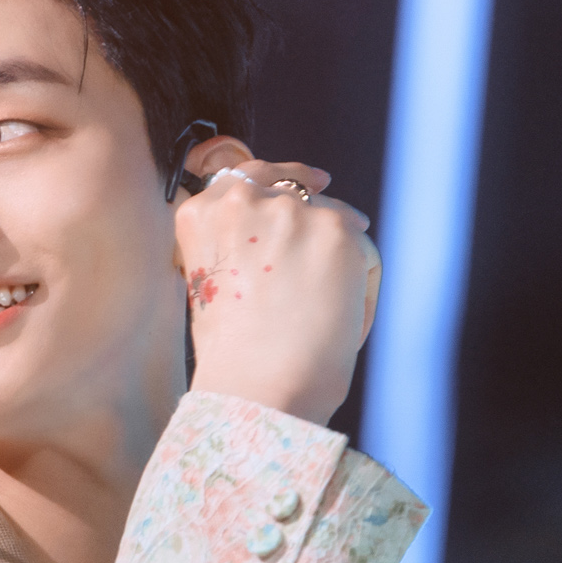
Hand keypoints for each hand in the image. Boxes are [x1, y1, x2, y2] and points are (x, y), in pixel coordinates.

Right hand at [172, 137, 380, 425]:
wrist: (260, 386)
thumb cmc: (234, 357)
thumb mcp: (212, 286)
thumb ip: (234, 245)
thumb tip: (282, 227)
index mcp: (200, 213)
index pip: (241, 176)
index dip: (273, 179)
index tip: (305, 183)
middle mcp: (243, 200)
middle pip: (292, 185)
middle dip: (311, 203)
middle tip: (333, 204)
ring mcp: (292, 211)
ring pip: (331, 218)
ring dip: (336, 254)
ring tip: (323, 310)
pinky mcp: (336, 230)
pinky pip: (361, 248)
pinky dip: (361, 280)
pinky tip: (344, 315)